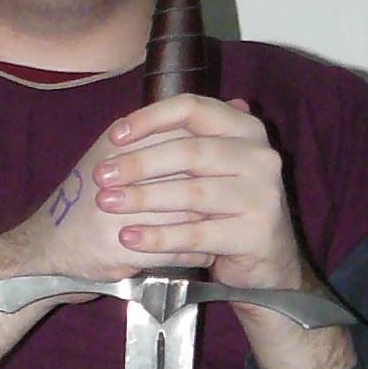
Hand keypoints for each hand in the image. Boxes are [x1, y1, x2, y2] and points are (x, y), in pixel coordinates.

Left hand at [80, 94, 310, 293]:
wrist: (266, 260)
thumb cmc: (225, 208)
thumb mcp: (207, 169)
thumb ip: (177, 144)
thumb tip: (119, 129)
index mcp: (245, 129)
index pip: (193, 108)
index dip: (151, 118)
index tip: (115, 135)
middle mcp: (259, 156)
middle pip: (190, 151)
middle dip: (139, 163)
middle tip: (101, 176)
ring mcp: (262, 194)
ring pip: (193, 192)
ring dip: (143, 198)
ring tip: (107, 203)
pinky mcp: (255, 233)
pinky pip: (197, 234)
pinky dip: (159, 236)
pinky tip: (129, 237)